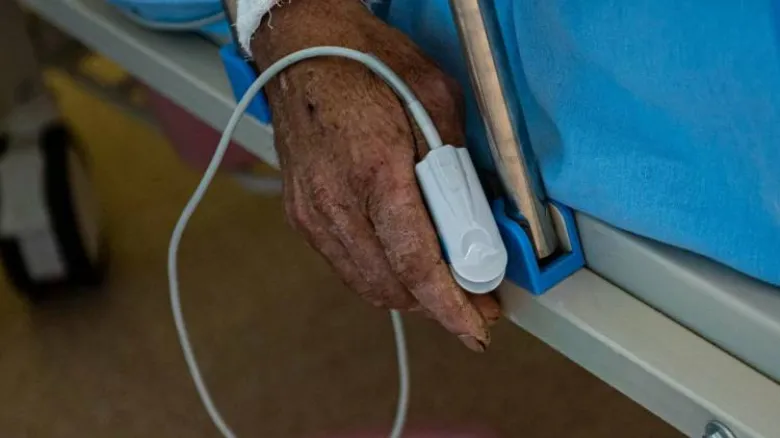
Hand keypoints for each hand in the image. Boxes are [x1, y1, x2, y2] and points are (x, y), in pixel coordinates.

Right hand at [251, 0, 499, 350]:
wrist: (300, 48)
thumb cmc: (366, 60)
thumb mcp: (435, 99)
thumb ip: (456, 168)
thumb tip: (474, 222)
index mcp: (374, 168)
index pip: (415, 261)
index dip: (451, 305)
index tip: (477, 327)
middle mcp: (335, 200)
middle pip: (391, 285)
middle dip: (437, 306)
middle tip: (474, 302)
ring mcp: (311, 211)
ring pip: (366, 283)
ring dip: (409, 294)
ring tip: (443, 286)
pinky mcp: (300, 213)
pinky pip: (345, 264)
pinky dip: (381, 274)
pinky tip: (403, 262)